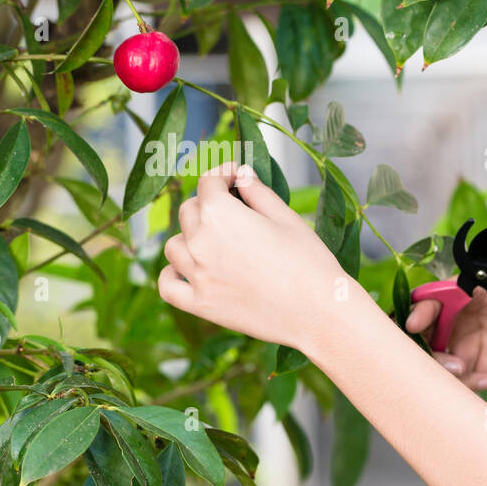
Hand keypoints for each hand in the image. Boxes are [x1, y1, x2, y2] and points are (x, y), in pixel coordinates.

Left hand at [157, 162, 349, 353]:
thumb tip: (241, 175)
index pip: (209, 181)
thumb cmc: (310, 263)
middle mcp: (200, 241)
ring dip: (190, 237)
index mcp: (220, 214)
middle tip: (234, 209)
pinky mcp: (200, 304)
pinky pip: (167, 285)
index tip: (235, 176)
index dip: (224, 173)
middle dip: (209, 203)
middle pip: (189, 211)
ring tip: (215, 242)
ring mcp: (196, 275)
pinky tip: (189, 270)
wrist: (319, 313)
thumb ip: (258, 192)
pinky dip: (172, 274)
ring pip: (174, 245)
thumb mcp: (287, 218)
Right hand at [405, 284, 486, 400]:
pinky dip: (461, 382)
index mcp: (486, 293)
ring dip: (440, 364)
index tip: (417, 322)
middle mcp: (469, 315)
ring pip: (432, 350)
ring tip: (467, 372)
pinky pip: (448, 376)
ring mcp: (465, 341)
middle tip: (430, 357)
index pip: (445, 290)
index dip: (425, 303)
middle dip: (419, 337)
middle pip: (427, 319)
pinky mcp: (468, 367)